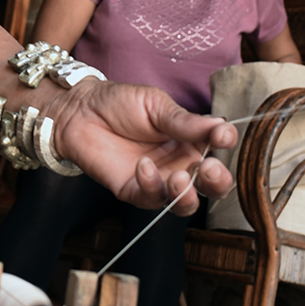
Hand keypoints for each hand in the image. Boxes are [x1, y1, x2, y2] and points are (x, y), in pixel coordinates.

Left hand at [44, 78, 237, 213]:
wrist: (79, 109)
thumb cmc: (118, 102)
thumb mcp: (155, 104)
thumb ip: (184, 121)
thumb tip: (221, 126)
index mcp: (190, 139)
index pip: (218, 149)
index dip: (225, 146)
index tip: (222, 136)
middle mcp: (180, 163)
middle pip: (211, 186)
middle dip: (217, 182)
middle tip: (210, 168)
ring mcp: (158, 180)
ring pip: (186, 202)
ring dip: (188, 194)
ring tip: (179, 177)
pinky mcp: (134, 190)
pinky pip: (151, 199)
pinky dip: (151, 186)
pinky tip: (142, 165)